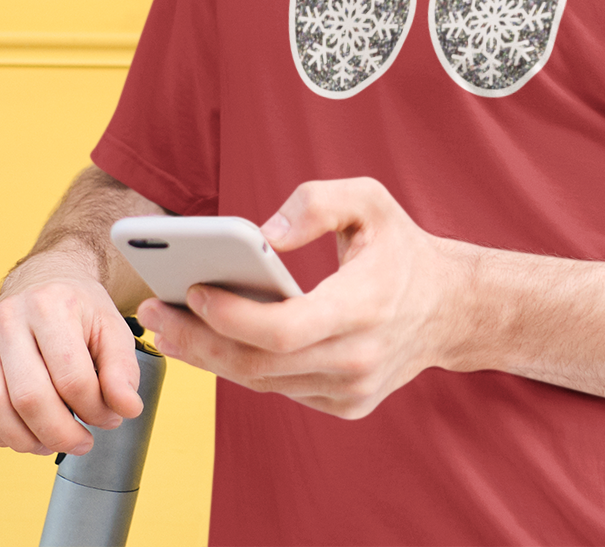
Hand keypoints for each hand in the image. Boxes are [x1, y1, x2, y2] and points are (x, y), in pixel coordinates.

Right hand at [0, 262, 143, 455]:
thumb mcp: (113, 327)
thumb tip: (128, 409)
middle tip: (83, 441)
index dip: (94, 409)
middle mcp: (10, 319)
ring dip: (26, 440)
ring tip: (53, 442)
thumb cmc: (78, 307)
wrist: (43, 280)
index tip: (110, 419)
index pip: (72, 376)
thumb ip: (123, 369)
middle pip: (30, 397)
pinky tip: (26, 433)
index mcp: (52, 306)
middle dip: (61, 432)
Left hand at [138, 177, 473, 418]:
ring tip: (168, 325)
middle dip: (197, 340)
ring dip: (210, 356)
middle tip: (152, 313)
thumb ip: (318, 201)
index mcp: (365, 305)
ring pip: (263, 382)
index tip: (193, 289)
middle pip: (259, 365)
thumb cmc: (401, 247)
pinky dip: (243, 366)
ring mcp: (352, 389)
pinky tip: (211, 341)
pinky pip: (280, 388)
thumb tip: (266, 234)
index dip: (232, 316)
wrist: (452, 307)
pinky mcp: (346, 404)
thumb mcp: (371, 200)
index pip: (284, 328)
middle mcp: (358, 358)